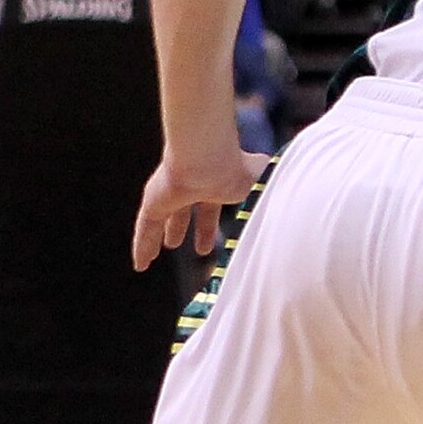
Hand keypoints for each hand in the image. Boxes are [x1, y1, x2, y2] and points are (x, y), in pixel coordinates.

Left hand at [132, 145, 267, 270]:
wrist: (211, 160)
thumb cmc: (237, 168)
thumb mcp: (261, 185)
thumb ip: (266, 195)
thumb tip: (282, 200)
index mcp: (214, 184)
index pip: (208, 207)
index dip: (207, 224)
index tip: (209, 239)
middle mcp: (190, 187)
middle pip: (181, 213)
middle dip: (179, 229)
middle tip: (177, 245)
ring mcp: (170, 195)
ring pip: (159, 221)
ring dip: (156, 239)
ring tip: (150, 258)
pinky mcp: (154, 202)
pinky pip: (145, 229)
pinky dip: (142, 247)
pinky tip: (140, 264)